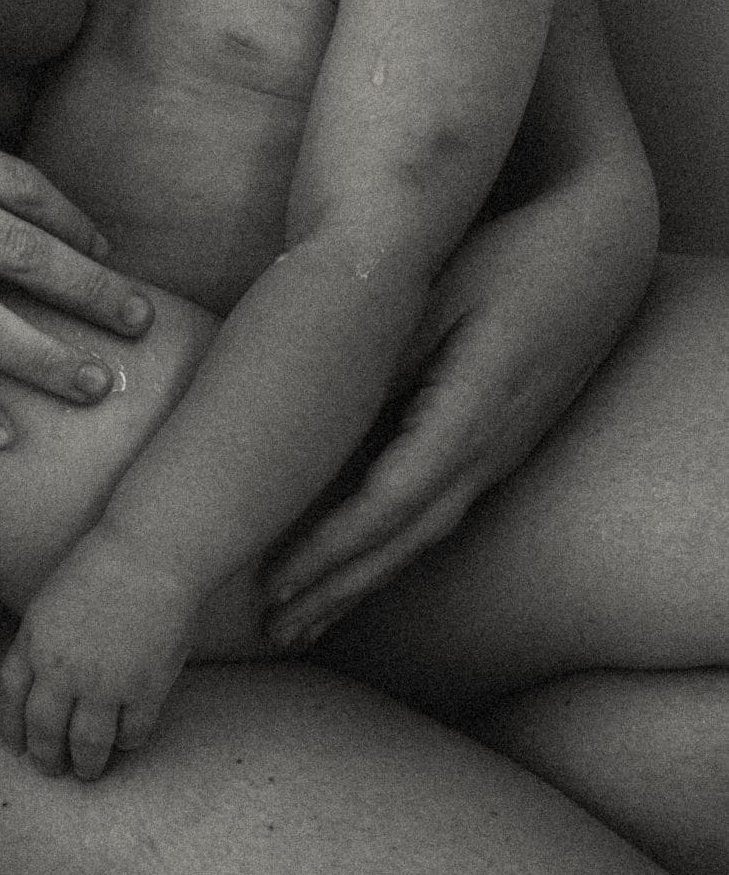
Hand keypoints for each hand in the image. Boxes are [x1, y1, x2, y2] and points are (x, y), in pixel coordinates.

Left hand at [0, 526, 198, 779]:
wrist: (148, 556)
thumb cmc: (102, 569)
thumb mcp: (49, 603)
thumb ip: (40, 644)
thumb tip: (40, 686)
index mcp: (33, 644)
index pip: (12, 699)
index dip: (12, 729)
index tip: (16, 748)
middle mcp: (62, 671)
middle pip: (46, 731)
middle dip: (47, 758)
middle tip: (52, 770)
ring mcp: (104, 684)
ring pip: (88, 744)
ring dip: (87, 765)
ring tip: (89, 771)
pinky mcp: (144, 689)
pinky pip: (132, 733)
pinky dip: (127, 743)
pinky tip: (126, 742)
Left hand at [263, 171, 655, 646]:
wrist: (601, 246)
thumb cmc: (511, 257)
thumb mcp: (437, 298)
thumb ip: (381, 361)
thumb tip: (313, 421)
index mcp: (470, 418)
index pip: (385, 506)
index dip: (326, 551)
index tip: (272, 582)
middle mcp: (489, 453)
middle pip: (401, 543)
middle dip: (335, 590)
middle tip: (274, 628)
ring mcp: (500, 457)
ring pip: (421, 539)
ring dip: (361, 583)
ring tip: (305, 622)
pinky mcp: (499, 450)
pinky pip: (436, 518)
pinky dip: (390, 553)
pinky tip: (361, 573)